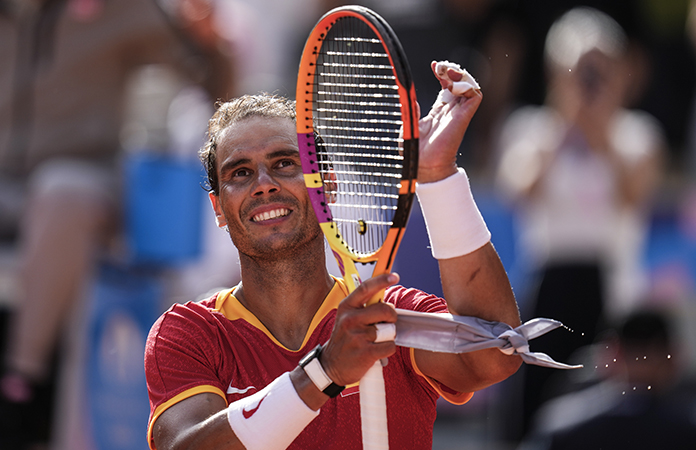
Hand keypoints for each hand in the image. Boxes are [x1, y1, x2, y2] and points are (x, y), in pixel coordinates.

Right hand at [320, 274, 398, 385]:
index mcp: (346, 307)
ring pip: (389, 330)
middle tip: (386, 323)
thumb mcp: (348, 318)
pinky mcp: (365, 353)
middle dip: (391, 317)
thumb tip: (385, 297)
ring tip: (375, 341)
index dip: (382, 280)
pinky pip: (389, 346)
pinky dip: (387, 349)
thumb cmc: (345, 340)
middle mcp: (350, 319)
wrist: (331, 366)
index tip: (394, 276)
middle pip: (385, 310)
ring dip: (388, 336)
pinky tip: (376, 352)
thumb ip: (364, 307)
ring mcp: (357, 336)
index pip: (366, 288)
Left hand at [418, 61, 482, 182]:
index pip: (446, 87)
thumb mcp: (409, 126)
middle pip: (459, 83)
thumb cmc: (415, 151)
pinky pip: (474, 96)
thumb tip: (410, 99)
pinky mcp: (464, 117)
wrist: (424, 166)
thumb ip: (411, 111)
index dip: (442, 74)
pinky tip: (452, 83)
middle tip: (439, 66)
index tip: (434, 65)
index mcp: (438, 112)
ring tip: (446, 70)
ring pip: (469, 86)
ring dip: (460, 74)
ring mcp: (458, 113)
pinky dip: (467, 85)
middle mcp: (451, 111)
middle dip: (451, 70)